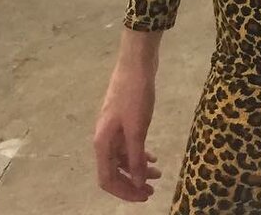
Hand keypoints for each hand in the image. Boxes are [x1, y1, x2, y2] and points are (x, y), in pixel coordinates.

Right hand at [93, 62, 163, 201]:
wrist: (136, 62)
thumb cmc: (135, 95)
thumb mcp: (137, 128)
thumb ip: (135, 157)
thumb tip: (136, 182)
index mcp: (102, 143)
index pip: (107, 179)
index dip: (124, 192)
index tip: (143, 196)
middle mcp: (104, 138)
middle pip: (114, 170)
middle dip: (132, 183)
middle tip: (152, 190)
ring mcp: (113, 128)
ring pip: (123, 157)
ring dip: (138, 168)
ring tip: (158, 174)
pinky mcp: (124, 119)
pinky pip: (129, 144)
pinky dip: (139, 153)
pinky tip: (152, 157)